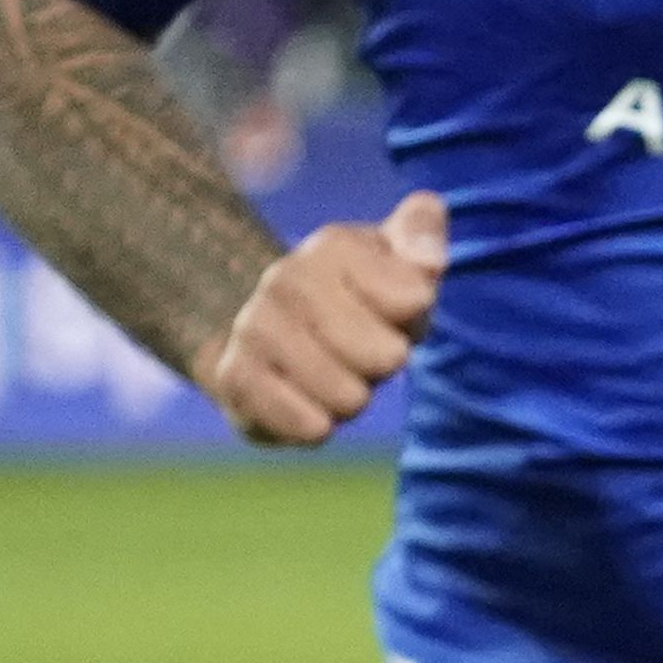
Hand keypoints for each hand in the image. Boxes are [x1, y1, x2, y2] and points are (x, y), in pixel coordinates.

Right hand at [203, 188, 441, 446]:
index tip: (397, 309)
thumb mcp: (398, 261)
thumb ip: (421, 236)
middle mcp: (285, 280)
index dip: (416, 316)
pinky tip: (308, 406)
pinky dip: (319, 426)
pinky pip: (306, 426)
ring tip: (335, 376)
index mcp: (334, 246)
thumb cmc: (360, 300)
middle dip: (386, 364)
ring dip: (353, 399)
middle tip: (364, 351)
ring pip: (347, 397)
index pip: (413, 299)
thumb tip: (428, 260)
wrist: (274, 333)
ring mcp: (254, 327)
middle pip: (384, 357)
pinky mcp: (234, 378)